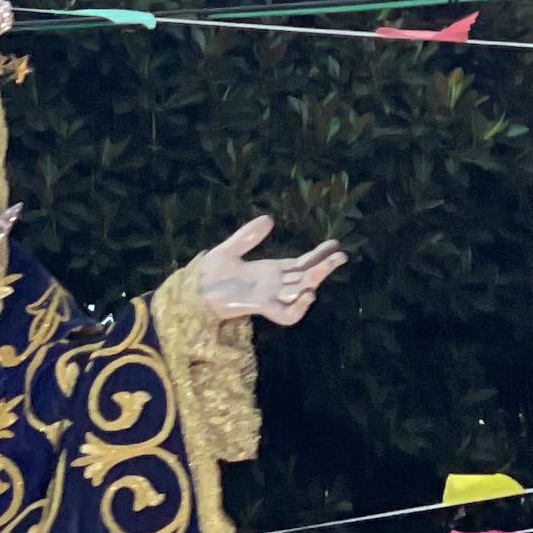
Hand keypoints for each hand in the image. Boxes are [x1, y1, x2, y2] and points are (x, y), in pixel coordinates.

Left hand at [190, 216, 344, 326]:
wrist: (191, 291)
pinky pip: (284, 312)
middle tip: (342, 255)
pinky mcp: (258, 305)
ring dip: (316, 282)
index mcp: (268, 272)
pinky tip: (308, 293)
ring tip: (330, 266)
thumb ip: (249, 235)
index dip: (318, 256)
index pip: (300, 265)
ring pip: (300, 293)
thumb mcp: (230, 249)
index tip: (335, 244)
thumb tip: (270, 219)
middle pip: (305, 277)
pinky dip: (298, 306)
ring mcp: (267, 296)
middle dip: (324, 267)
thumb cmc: (207, 274)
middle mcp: (272, 286)